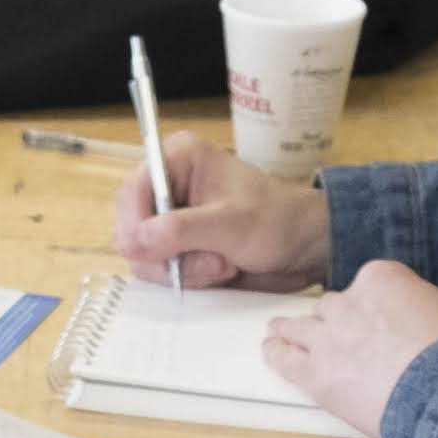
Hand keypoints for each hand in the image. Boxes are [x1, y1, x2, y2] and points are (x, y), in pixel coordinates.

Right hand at [111, 130, 328, 290]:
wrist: (307, 248)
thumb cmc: (279, 221)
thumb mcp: (230, 224)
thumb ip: (178, 230)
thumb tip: (130, 242)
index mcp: (177, 160)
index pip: (131, 191)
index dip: (135, 224)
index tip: (151, 251)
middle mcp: (168, 187)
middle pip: (132, 228)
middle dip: (169, 254)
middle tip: (212, 262)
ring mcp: (171, 221)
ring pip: (145, 256)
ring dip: (184, 269)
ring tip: (223, 265)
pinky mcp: (179, 248)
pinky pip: (161, 271)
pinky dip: (189, 277)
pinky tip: (220, 270)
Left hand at [255, 258, 437, 436]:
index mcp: (382, 279)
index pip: (369, 284)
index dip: (374, 304)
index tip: (378, 316)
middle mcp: (348, 303)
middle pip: (332, 306)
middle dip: (336, 320)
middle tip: (338, 332)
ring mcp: (327, 338)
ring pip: (299, 327)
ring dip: (290, 330)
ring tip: (279, 332)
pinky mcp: (315, 375)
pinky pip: (285, 360)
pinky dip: (277, 355)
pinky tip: (272, 352)